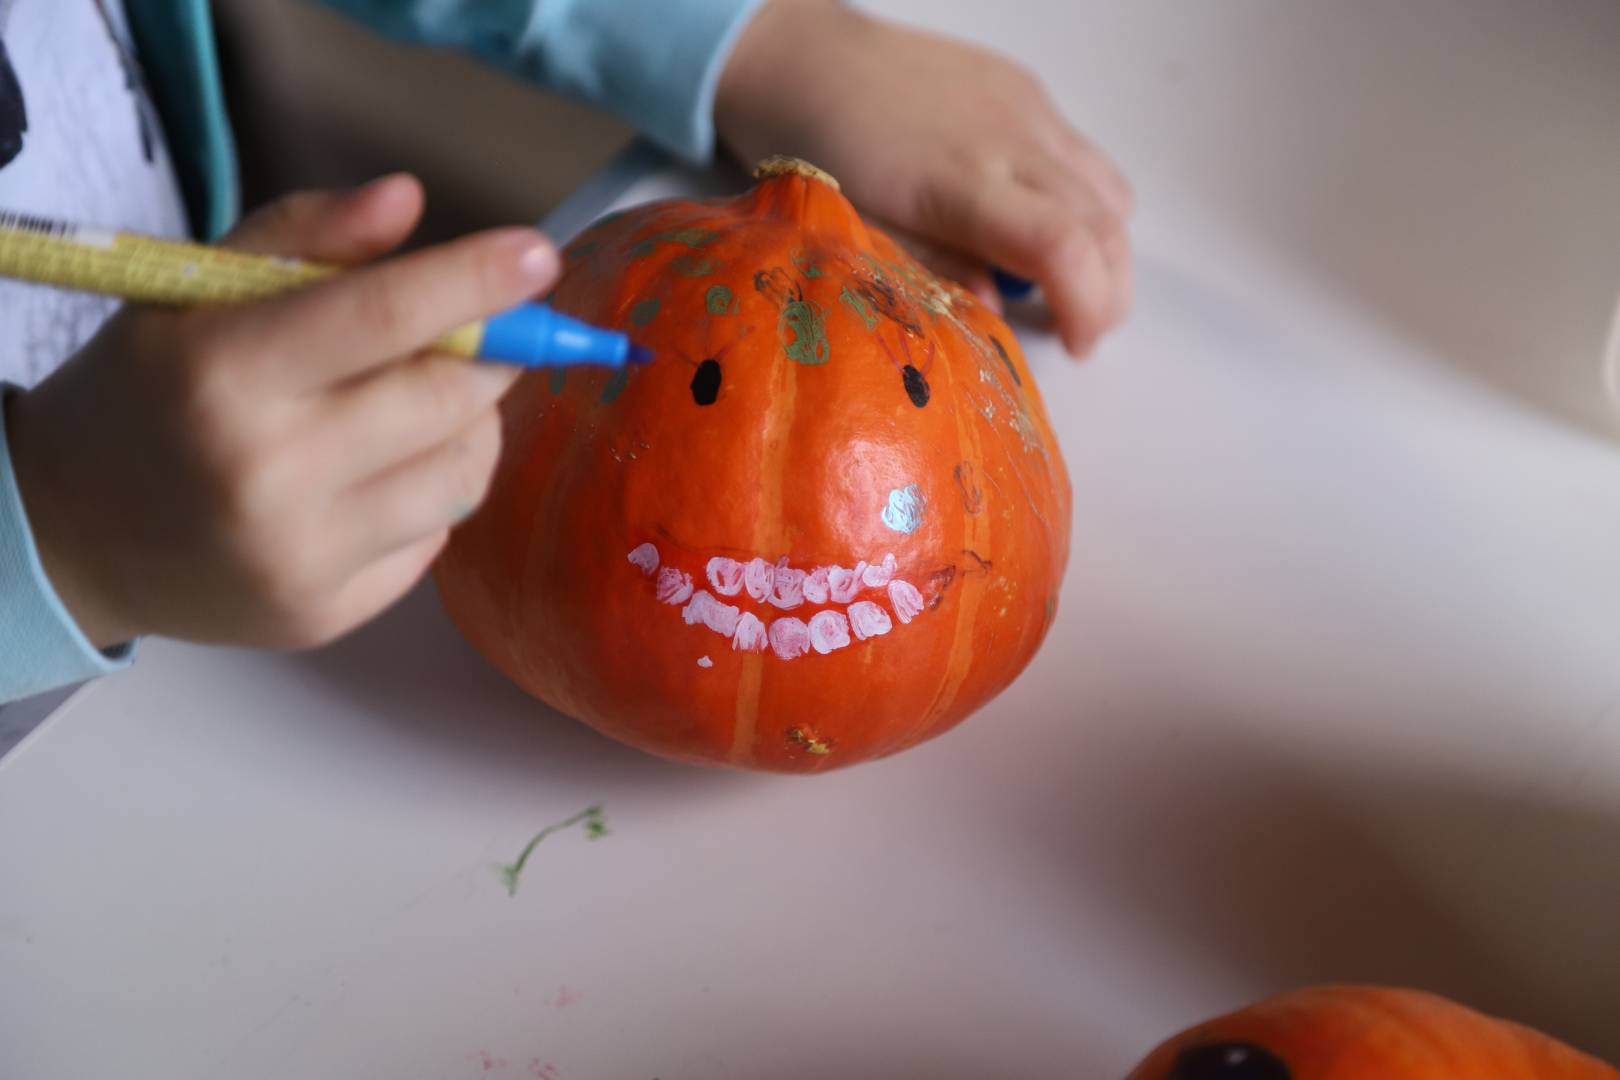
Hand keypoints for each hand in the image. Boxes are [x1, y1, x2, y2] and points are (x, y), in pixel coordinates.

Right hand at [5, 175, 558, 649]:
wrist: (75, 533)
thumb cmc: (152, 391)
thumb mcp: (196, 291)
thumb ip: (304, 235)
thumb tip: (408, 199)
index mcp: (224, 371)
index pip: (383, 316)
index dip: (476, 282)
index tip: (540, 256)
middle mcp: (266, 472)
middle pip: (447, 399)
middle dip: (491, 356)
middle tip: (482, 337)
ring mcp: (301, 556)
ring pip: (464, 475)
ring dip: (471, 426)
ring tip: (422, 404)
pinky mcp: (328, 615)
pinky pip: (436, 537)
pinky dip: (430, 493)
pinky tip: (377, 476)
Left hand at [716, 0, 1132, 357]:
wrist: (805, 59)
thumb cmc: (817, 153)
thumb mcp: (862, 232)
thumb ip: (933, 273)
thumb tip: (996, 314)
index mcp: (959, 184)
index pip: (1062, 247)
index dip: (1087, 306)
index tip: (1076, 344)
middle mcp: (1008, 139)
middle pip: (1104, 226)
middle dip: (1110, 293)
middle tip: (1081, 332)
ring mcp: (1025, 108)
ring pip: (1108, 191)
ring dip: (1107, 250)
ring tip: (1071, 284)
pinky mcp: (1025, 89)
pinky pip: (1084, 156)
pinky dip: (1087, 203)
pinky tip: (1042, 220)